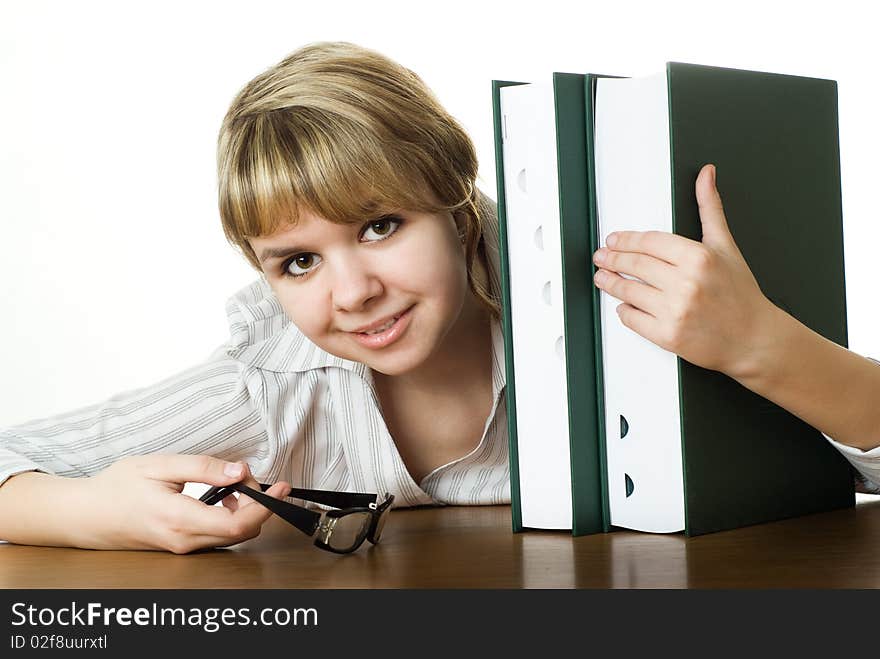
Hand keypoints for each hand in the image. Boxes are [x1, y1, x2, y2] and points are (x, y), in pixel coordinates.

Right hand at [73, 454, 290, 552]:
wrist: (86, 515)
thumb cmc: (117, 487)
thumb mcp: (160, 465)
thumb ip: (203, 468)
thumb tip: (239, 470)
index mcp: (179, 519)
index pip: (238, 524)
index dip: (266, 507)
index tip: (281, 486)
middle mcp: (184, 540)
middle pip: (241, 532)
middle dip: (257, 503)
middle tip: (248, 475)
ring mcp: (183, 547)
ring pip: (231, 536)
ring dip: (244, 511)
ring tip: (234, 483)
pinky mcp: (181, 546)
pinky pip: (217, 537)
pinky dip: (231, 518)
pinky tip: (224, 497)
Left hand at [592, 164, 778, 379]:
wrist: (754, 338)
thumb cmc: (740, 294)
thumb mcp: (726, 246)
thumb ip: (710, 209)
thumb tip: (705, 175)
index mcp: (698, 258)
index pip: (649, 242)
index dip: (625, 240)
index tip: (613, 240)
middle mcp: (686, 283)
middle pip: (634, 265)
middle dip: (612, 259)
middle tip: (601, 257)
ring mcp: (675, 310)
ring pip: (629, 291)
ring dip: (610, 283)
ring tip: (602, 277)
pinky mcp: (668, 335)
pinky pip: (633, 319)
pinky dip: (624, 311)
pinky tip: (623, 305)